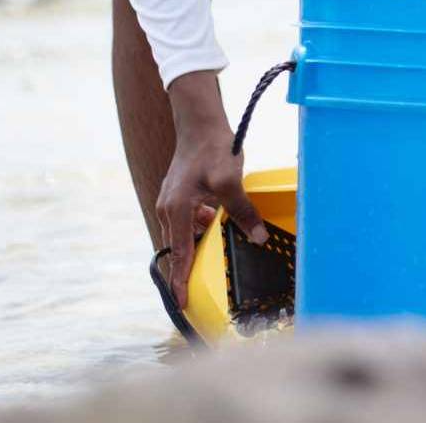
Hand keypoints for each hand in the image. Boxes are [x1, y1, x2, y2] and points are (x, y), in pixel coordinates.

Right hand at [156, 71, 267, 309]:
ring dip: (202, 245)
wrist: (201, 121)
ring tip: (218, 259)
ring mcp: (172, 201)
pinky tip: (222, 224)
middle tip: (202, 293)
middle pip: (180, 248)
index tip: (183, 303)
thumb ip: (242, 211)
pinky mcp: (180, 195)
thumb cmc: (213, 147)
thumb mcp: (230, 180)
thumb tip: (257, 238)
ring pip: (187, 234)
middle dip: (191, 270)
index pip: (180, 254)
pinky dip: (204, 228)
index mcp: (176, 209)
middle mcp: (168, 208)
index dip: (182, 281)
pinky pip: (191, 221)